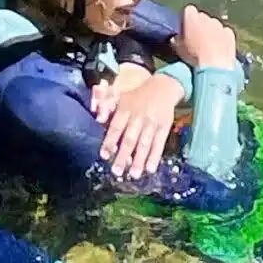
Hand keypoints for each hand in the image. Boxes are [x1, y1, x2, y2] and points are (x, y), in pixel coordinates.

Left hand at [92, 63, 180, 180]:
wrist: (163, 87)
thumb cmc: (137, 96)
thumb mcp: (121, 96)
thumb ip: (108, 107)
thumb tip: (98, 119)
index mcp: (126, 108)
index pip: (116, 127)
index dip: (110, 141)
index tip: (104, 155)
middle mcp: (139, 117)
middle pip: (130, 139)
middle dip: (123, 156)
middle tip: (116, 172)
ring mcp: (152, 123)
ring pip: (144, 144)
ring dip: (139, 161)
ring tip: (133, 175)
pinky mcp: (164, 128)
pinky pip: (159, 144)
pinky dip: (155, 157)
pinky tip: (150, 169)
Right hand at [177, 5, 239, 71]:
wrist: (215, 66)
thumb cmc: (193, 56)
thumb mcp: (178, 48)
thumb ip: (176, 39)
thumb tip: (176, 38)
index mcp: (192, 17)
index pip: (188, 10)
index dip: (187, 20)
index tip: (186, 30)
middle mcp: (206, 17)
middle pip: (201, 17)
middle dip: (199, 24)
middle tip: (197, 39)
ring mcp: (219, 24)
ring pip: (214, 24)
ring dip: (211, 31)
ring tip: (209, 46)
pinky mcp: (230, 33)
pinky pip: (224, 32)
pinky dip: (222, 37)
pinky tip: (220, 49)